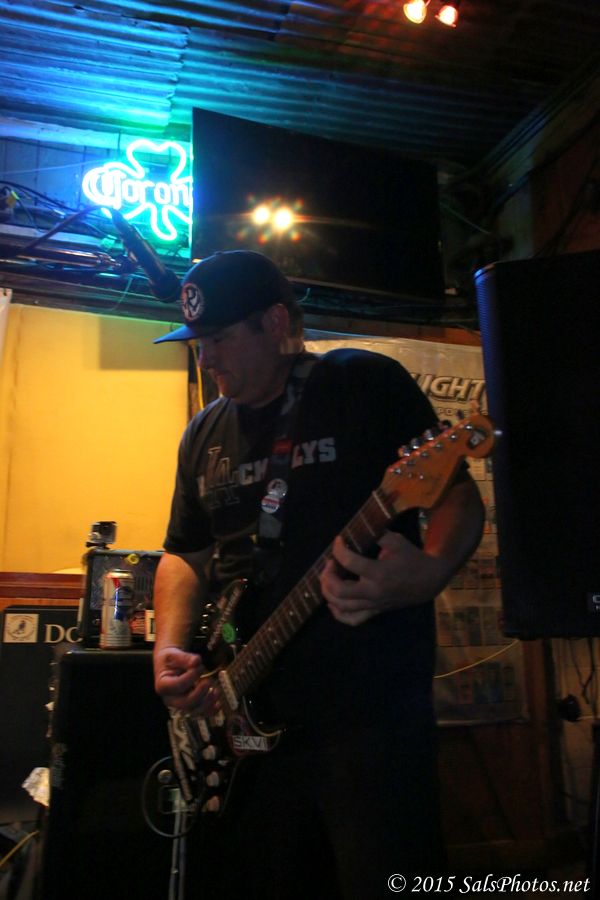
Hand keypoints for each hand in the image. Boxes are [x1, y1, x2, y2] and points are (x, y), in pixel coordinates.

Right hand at [153, 645, 217, 712]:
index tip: (199, 666)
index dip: (191, 677)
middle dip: (200, 692)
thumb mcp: (173, 655)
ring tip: (216, 690)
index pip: (178, 686)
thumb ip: (184, 658)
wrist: (169, 665)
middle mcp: (170, 699)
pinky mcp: (190, 705)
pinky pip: (201, 713)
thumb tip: (196, 661)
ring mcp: (180, 704)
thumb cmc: (170, 660)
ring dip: (208, 702)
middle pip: (186, 703)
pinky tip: (219, 703)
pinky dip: (211, 710)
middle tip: (208, 680)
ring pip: (195, 710)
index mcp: (163, 686)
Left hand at [320, 531, 451, 626]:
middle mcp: (374, 591)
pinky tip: (332, 602)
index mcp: (379, 572)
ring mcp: (374, 604)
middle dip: (328, 575)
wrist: (429, 581)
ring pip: (342, 606)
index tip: (338, 540)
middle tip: (329, 563)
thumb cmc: (412, 558)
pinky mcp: (375, 611)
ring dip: (328, 592)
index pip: (350, 562)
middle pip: (340, 590)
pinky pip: (353, 619)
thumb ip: (376, 534)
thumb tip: (357, 528)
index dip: (339, 549)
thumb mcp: (397, 541)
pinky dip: (338, 613)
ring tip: (327, 579)